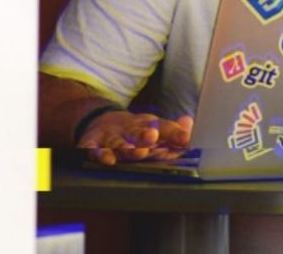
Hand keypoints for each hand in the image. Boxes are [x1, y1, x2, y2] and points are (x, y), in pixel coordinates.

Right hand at [77, 110, 192, 165]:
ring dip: (125, 146)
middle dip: (145, 135)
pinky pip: (94, 149)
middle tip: (152, 137)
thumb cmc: (137, 132)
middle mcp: (130, 129)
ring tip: (135, 152)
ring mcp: (111, 136)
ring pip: (117, 141)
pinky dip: (99, 154)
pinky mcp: (92, 143)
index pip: (164, 128)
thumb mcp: (157, 129)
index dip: (175, 133)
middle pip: (138, 132)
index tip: (185, 139)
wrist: (102, 122)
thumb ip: (175, 132)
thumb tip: (190, 124)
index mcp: (149, 126)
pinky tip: (107, 159)